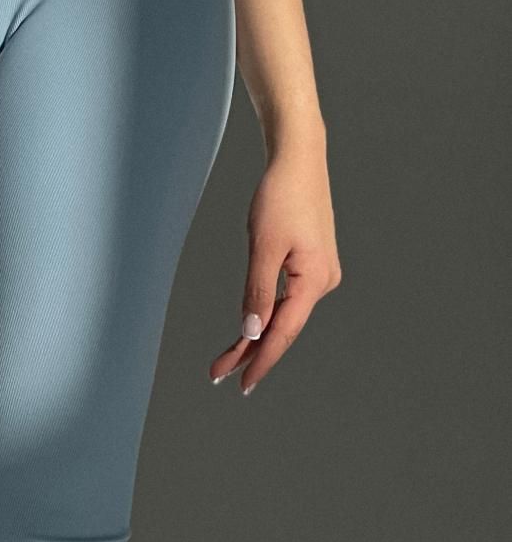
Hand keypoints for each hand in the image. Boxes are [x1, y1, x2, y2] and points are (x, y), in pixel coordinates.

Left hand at [210, 129, 340, 395]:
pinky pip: (287, 296)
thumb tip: (252, 332)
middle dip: (251, 350)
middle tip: (218, 373)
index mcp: (315, 281)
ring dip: (257, 332)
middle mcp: (323, 282)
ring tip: (227, 357)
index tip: (240, 383)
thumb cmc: (280, 195)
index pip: (283, 331)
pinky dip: (266, 310)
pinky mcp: (311, 262)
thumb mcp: (263, 245)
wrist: (298, 157)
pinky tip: (252, 325)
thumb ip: (257, 291)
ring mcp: (319, 272)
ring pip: (284, 313)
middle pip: (283, 326)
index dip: (261, 359)